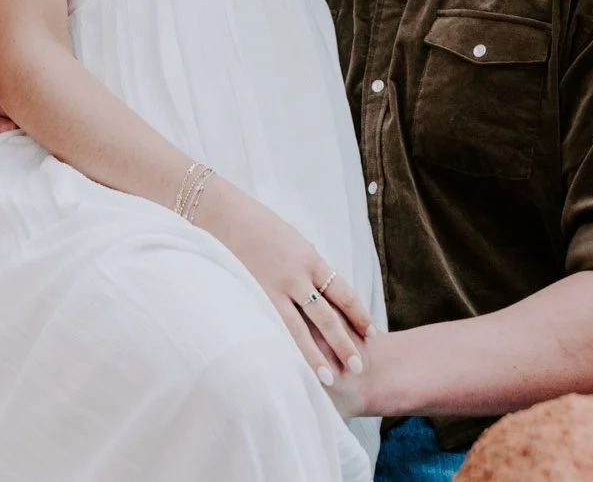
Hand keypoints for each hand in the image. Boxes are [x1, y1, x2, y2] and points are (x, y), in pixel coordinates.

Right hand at [194, 180, 372, 389]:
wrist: (222, 214)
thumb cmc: (257, 226)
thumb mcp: (292, 241)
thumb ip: (306, 264)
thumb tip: (320, 286)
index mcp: (310, 259)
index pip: (343, 293)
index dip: (359, 315)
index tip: (370, 333)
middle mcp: (296, 275)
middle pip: (328, 315)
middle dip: (345, 342)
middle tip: (359, 366)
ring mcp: (273, 288)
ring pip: (302, 329)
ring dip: (318, 355)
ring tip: (331, 378)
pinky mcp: (252, 296)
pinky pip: (274, 327)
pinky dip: (285, 348)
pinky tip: (290, 367)